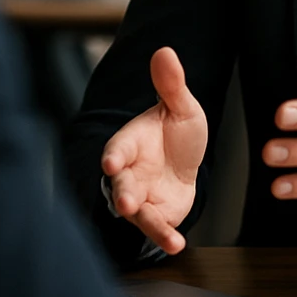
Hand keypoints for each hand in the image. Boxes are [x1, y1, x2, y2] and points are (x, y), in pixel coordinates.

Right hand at [101, 47, 207, 253]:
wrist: (185, 163)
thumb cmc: (175, 133)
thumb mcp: (181, 107)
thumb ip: (171, 85)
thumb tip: (165, 51)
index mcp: (132, 142)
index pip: (119, 147)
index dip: (115, 154)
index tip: (111, 160)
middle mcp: (130, 172)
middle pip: (121, 183)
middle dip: (122, 193)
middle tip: (126, 202)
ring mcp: (140, 196)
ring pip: (135, 209)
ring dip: (140, 218)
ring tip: (152, 226)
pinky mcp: (155, 216)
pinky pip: (157, 227)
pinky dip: (164, 236)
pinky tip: (175, 244)